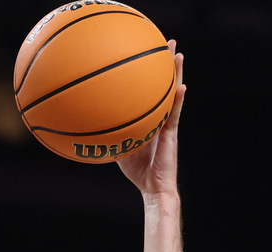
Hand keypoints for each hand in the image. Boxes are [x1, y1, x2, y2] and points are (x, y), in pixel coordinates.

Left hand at [118, 47, 183, 195]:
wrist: (154, 188)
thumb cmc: (138, 172)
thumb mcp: (119, 148)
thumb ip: (110, 134)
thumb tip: (90, 124)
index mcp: (151, 119)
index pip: (152, 91)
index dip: (152, 74)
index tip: (149, 54)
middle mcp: (161, 118)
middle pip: (165, 85)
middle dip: (166, 64)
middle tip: (166, 42)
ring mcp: (168, 125)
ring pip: (174, 94)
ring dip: (177, 74)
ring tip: (178, 54)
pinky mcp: (172, 134)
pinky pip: (175, 114)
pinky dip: (179, 101)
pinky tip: (182, 87)